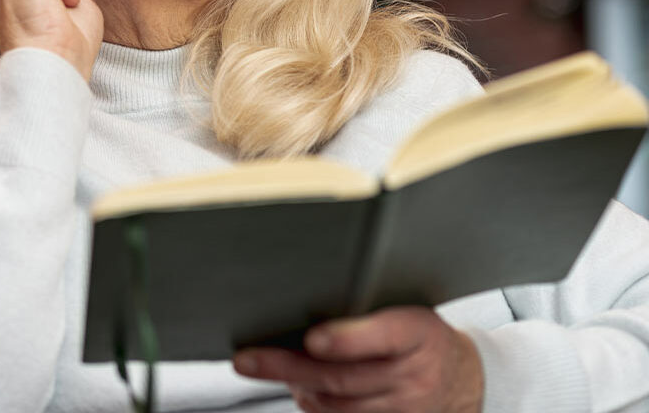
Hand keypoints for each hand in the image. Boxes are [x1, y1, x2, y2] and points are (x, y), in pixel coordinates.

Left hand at [233, 307, 482, 412]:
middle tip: (248, 359)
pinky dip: (314, 408)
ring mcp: (404, 409)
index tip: (311, 339)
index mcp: (418, 332)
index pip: (384, 336)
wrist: (464, 378)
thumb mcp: (406, 308)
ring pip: (338, 407)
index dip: (345, 340)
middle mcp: (414, 377)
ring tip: (265, 367)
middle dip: (288, 367)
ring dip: (296, 388)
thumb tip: (306, 309)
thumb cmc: (421, 334)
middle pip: (344, 378)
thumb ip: (366, 310)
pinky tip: (298, 389)